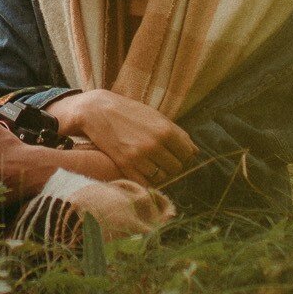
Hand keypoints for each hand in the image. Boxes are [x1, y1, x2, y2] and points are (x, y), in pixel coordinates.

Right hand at [54, 89, 198, 186]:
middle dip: (171, 165)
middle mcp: (155, 144)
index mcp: (165, 130)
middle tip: (162, 159)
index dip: (184, 155)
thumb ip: (176, 133)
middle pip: (177, 168)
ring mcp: (140, 156)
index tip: (176, 154)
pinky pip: (145, 182)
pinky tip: (141, 169)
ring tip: (150, 163)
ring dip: (158, 172)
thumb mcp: (155, 116)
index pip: (188, 154)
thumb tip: (195, 151)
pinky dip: (145, 179)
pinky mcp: (125, 165)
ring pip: (162, 177)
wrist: (97, 111)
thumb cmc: (128, 111)